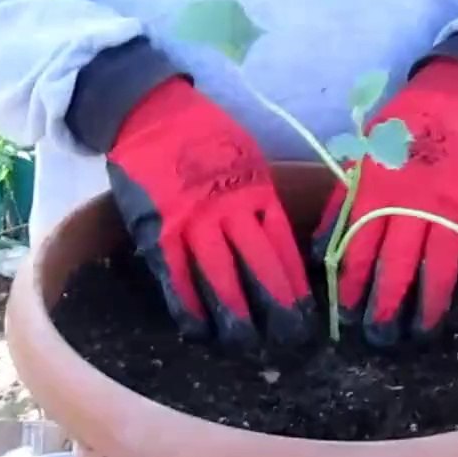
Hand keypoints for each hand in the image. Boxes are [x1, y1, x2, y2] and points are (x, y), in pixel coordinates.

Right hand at [107, 76, 314, 360]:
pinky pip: (174, 276)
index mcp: (256, 191)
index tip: (308, 317)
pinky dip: (186, 306)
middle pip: (258, 268)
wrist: (149, 111)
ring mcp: (191, 222)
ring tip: (245, 345)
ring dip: (234, 316)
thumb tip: (281, 242)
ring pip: (218, 279)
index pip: (284, 249)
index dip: (296, 286)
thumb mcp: (247, 158)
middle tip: (288, 341)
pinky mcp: (157, 230)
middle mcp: (229, 210)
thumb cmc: (205, 134)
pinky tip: (197, 331)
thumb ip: (261, 199)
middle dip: (275, 309)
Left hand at [314, 58, 457, 347]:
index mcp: (378, 193)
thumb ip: (341, 206)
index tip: (348, 316)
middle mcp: (414, 207)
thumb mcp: (361, 160)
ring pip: (441, 269)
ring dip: (431, 307)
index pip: (361, 250)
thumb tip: (320, 251)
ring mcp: (452, 211)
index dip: (354, 286)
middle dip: (389, 307)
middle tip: (381, 340)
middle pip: (400, 267)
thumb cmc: (400, 131)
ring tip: (422, 335)